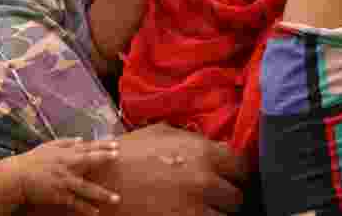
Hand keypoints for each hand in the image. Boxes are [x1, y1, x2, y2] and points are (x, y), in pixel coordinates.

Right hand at [11, 138, 121, 215]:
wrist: (17, 177)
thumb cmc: (33, 160)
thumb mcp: (48, 146)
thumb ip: (66, 142)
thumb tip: (81, 139)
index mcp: (65, 153)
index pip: (87, 147)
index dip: (102, 146)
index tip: (116, 146)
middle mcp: (66, 165)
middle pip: (88, 160)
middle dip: (103, 158)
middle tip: (118, 158)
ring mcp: (63, 181)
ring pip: (85, 187)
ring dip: (101, 194)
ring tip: (116, 198)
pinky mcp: (58, 195)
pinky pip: (75, 203)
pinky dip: (85, 208)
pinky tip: (95, 212)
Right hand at [80, 123, 248, 215]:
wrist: (99, 182)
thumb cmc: (126, 154)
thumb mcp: (161, 133)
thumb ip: (191, 138)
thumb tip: (211, 143)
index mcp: (202, 153)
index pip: (242, 166)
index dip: (236, 173)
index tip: (230, 177)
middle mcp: (205, 181)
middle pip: (237, 197)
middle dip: (226, 196)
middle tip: (213, 196)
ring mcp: (195, 209)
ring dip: (214, 212)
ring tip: (197, 207)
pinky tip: (187, 213)